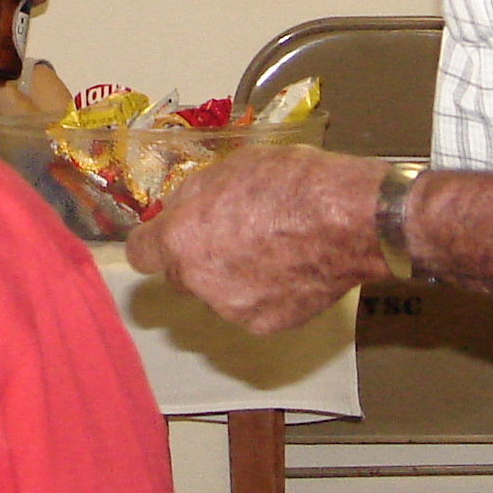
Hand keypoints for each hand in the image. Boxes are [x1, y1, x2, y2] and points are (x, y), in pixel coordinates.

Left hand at [124, 146, 386, 333]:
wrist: (352, 219)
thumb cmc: (293, 184)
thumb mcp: (231, 166)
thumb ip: (195, 195)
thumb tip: (179, 208)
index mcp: (182, 239)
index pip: (141, 254)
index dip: (153, 242)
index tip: (165, 235)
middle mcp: (199, 282)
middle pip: (180, 276)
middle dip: (197, 258)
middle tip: (231, 233)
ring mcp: (234, 309)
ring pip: (218, 294)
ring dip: (231, 276)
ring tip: (271, 247)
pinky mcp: (267, 325)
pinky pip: (252, 308)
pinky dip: (264, 293)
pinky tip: (290, 267)